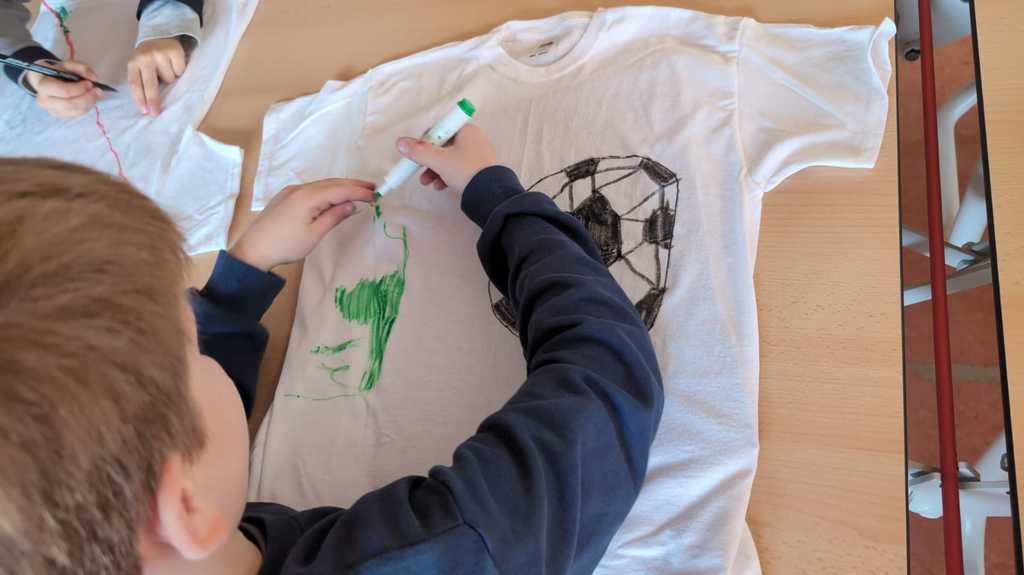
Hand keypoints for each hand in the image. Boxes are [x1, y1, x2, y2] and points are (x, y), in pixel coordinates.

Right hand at [26, 60, 101, 117]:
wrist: (46, 80)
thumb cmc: (58, 71)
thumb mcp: (68, 64)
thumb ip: (82, 67)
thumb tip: (94, 78)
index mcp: (44, 86)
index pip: (64, 91)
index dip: (80, 88)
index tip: (90, 83)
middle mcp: (45, 101)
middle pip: (71, 104)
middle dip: (88, 97)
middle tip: (98, 90)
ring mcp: (52, 110)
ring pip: (76, 111)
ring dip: (90, 103)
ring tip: (96, 94)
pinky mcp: (60, 115)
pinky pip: (78, 114)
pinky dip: (87, 107)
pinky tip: (90, 99)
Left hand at [127, 38, 186, 115]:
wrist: (160, 35)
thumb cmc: (148, 57)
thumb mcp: (139, 66)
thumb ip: (141, 80)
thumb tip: (148, 105)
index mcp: (133, 63)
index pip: (135, 83)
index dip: (139, 98)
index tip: (144, 111)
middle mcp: (145, 57)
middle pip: (149, 84)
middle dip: (153, 99)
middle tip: (155, 113)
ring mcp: (160, 54)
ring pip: (169, 79)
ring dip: (169, 78)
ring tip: (166, 69)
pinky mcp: (174, 52)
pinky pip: (179, 71)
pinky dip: (179, 71)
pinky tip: (174, 64)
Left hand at [229, 179, 377, 271]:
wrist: (253, 250)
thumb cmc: (285, 245)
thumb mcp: (314, 234)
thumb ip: (334, 217)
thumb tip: (351, 205)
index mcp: (308, 197)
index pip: (340, 190)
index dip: (359, 191)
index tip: (376, 195)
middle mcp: (300, 189)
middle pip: (331, 183)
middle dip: (352, 185)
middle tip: (373, 188)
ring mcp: (291, 192)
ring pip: (321, 185)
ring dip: (340, 187)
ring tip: (358, 191)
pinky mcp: (285, 197)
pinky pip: (312, 189)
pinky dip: (327, 190)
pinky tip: (334, 196)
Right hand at [395, 123, 497, 193]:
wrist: (491, 194)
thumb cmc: (465, 170)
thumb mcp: (439, 160)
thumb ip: (418, 151)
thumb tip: (400, 142)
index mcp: (466, 130)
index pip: (439, 129)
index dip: (425, 140)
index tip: (417, 153)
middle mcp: (472, 139)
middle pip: (442, 146)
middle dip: (428, 160)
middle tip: (419, 170)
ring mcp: (476, 155)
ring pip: (448, 159)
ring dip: (434, 170)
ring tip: (427, 183)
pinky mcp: (478, 169)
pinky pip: (457, 169)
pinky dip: (446, 176)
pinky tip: (440, 186)